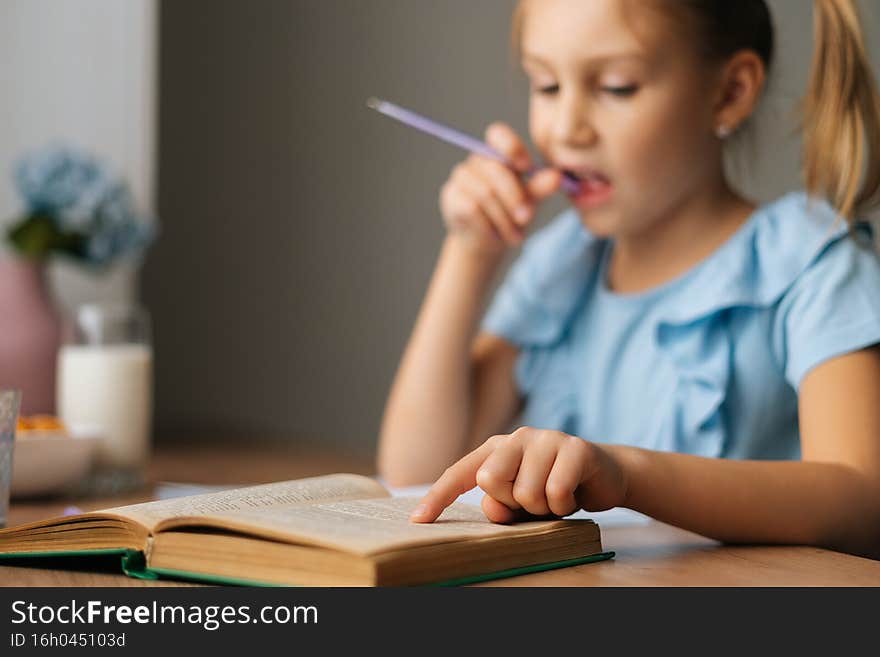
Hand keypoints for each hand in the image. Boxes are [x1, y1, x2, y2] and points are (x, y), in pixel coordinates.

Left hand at [410, 427, 628, 523]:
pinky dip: (564, 505)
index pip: (461, 472)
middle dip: (512, 502)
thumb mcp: (520, 503)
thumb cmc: (552, 488)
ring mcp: (547, 438)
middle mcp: (518, 437)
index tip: (418, 520)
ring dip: (544, 508)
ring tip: (555, 498)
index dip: (438, 496)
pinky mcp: (576, 447)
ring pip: (527, 492)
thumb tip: (493, 509)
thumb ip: (500, 505)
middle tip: (533, 502)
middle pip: (490, 479)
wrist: (605, 476)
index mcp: (496, 449)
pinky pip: (557, 492)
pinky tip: (573, 495)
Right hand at [439, 123, 561, 255]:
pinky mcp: (451, 197)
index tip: (526, 167)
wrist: (488, 242)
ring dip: (503, 219)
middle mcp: (477, 161)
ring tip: (515, 236)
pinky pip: (471, 209)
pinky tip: (496, 236)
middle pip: (496, 171)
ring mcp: (461, 178)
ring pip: (485, 194)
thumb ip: (541, 187)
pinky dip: (488, 225)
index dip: (512, 147)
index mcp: (499, 153)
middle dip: (515, 198)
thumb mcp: (530, 201)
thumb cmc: (511, 214)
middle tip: (527, 218)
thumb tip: (556, 177)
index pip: (498, 134)